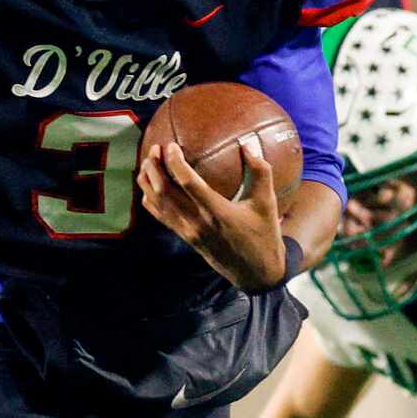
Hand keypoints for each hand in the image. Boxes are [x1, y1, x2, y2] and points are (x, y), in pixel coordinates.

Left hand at [139, 139, 287, 292]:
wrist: (256, 273)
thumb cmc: (264, 235)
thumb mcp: (267, 202)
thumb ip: (260, 171)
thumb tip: (247, 144)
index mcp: (217, 212)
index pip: (188, 183)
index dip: (175, 162)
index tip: (171, 145)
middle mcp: (198, 222)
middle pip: (164, 192)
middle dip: (155, 168)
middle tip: (154, 149)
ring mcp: (189, 232)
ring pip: (157, 204)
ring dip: (149, 182)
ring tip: (149, 162)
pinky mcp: (186, 238)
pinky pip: (160, 217)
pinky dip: (150, 200)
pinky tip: (150, 186)